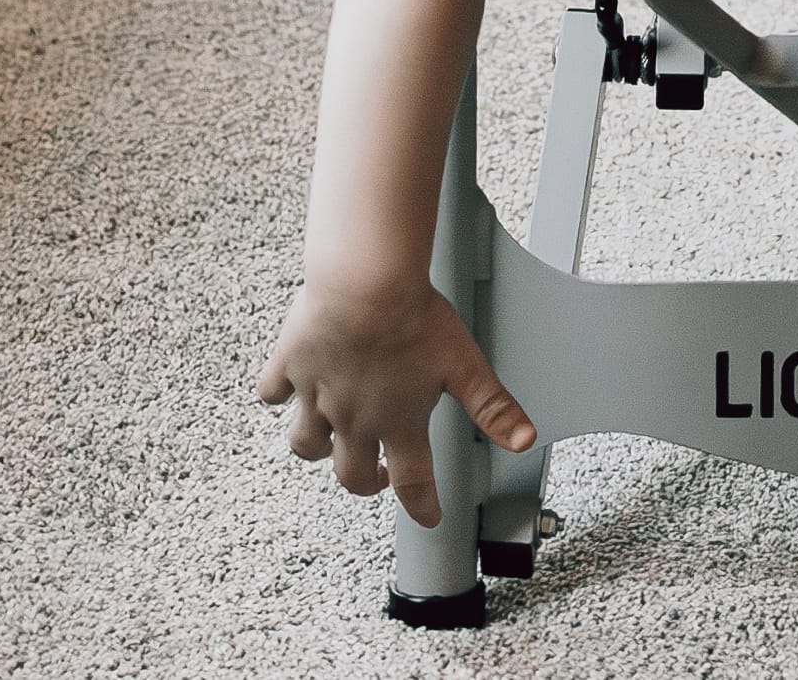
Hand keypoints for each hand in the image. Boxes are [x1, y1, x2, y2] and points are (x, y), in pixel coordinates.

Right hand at [253, 273, 535, 525]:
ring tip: (331, 439)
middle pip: (351, 476)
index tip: (428, 516)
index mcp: (399, 422)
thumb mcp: (464, 364)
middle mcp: (354, 418)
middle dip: (366, 484)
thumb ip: (493, 407)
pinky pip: (272, 393)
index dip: (423, 507)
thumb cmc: (413, 318)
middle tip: (379, 475)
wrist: (363, 280)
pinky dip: (278, 396)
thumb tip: (524, 440)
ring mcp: (317, 394)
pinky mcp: (291, 365)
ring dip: (317, 449)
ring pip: (305, 445)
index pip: (414, 484)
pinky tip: (288, 389)